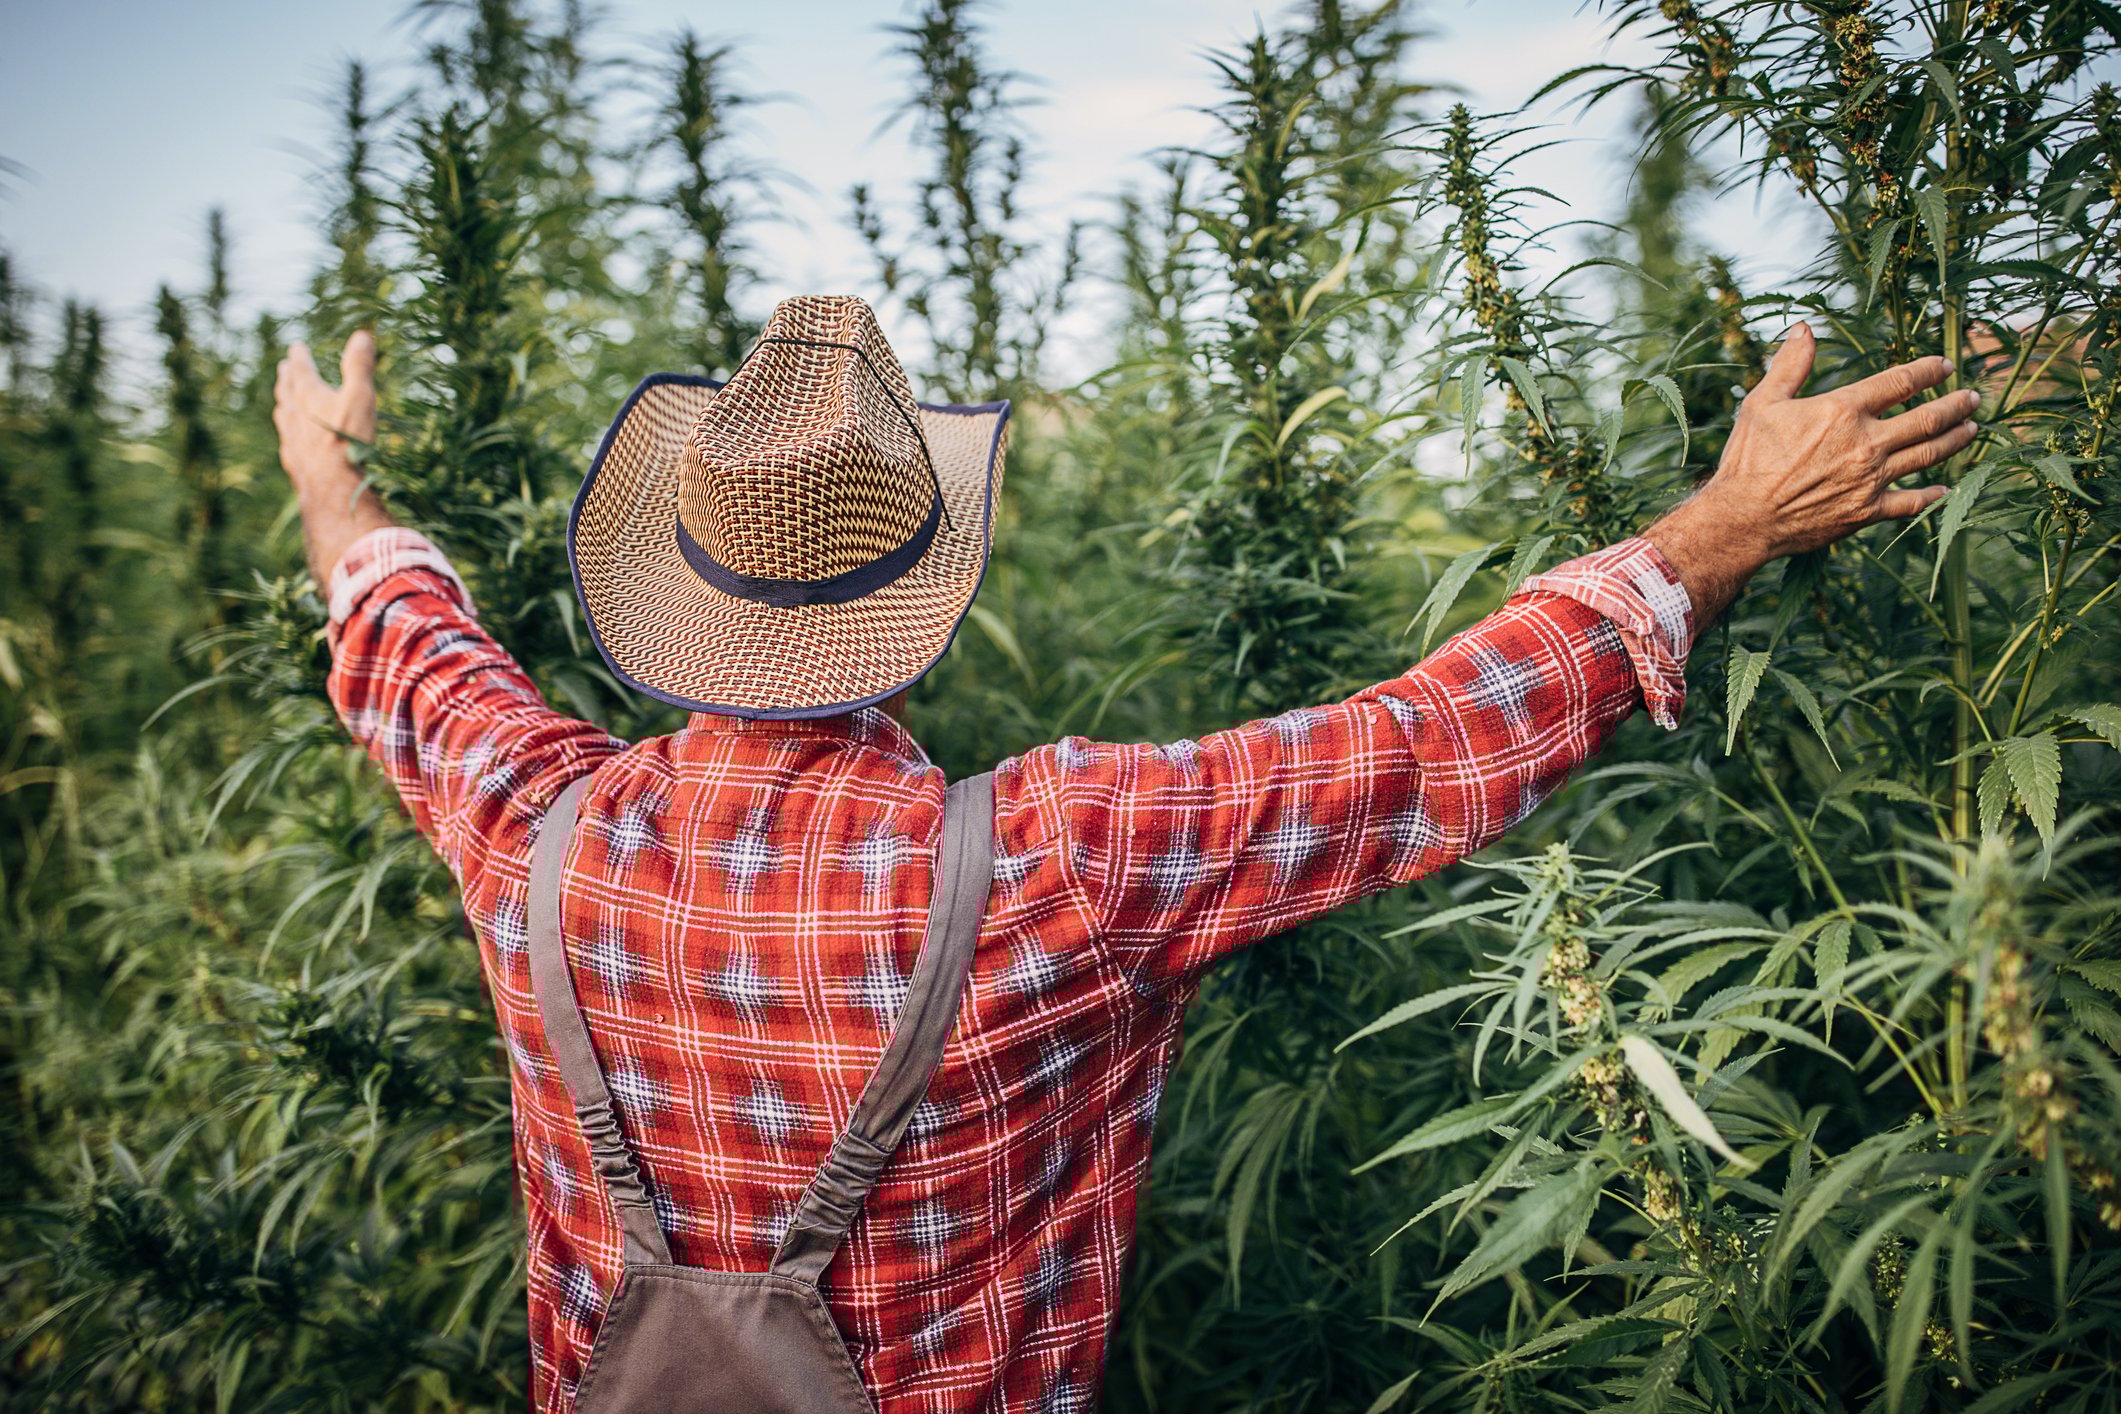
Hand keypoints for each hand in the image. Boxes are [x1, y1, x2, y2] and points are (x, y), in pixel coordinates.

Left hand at [274, 331, 394, 582]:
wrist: (332, 489)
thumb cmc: (348, 440)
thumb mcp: (360, 398)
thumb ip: (359, 366)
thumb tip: (363, 334)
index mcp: (308, 395)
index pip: (300, 369)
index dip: (299, 356)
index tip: (296, 347)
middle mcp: (293, 415)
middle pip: (286, 391)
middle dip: (286, 377)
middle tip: (284, 368)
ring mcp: (291, 440)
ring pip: (283, 416)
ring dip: (283, 404)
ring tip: (283, 400)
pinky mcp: (294, 462)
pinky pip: (287, 442)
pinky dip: (288, 433)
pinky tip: (291, 441)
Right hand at [1644, 322, 1979, 623]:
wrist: (1744, 519)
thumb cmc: (1748, 460)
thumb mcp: (1762, 403)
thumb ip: (1790, 365)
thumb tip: (1804, 328)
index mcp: (1843, 410)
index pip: (1900, 381)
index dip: (1927, 370)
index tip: (1944, 365)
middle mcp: (1866, 442)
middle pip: (1928, 418)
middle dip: (1956, 404)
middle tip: (1972, 397)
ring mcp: (1872, 479)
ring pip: (1929, 455)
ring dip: (1956, 439)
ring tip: (1972, 428)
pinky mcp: (1868, 511)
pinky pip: (1913, 502)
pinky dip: (1933, 495)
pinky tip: (1945, 488)